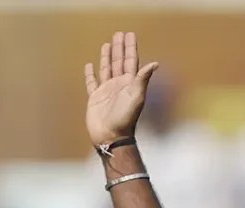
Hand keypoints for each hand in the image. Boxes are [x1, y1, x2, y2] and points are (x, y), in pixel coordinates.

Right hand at [83, 31, 158, 147]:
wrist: (111, 136)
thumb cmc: (125, 118)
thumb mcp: (136, 97)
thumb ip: (142, 79)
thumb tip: (155, 63)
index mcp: (130, 83)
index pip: (131, 61)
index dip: (130, 48)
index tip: (130, 34)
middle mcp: (119, 85)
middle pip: (119, 61)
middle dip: (119, 48)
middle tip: (119, 33)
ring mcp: (107, 91)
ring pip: (107, 69)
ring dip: (107, 57)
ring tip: (108, 44)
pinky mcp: (95, 98)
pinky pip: (92, 82)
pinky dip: (90, 74)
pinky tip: (90, 65)